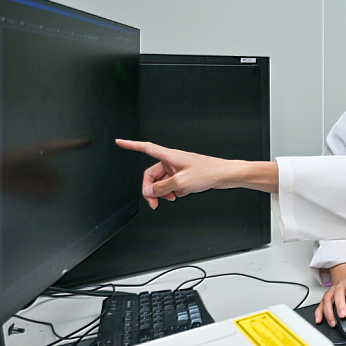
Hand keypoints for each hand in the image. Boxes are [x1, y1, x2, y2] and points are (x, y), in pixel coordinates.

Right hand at [115, 139, 277, 208]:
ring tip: (174, 197)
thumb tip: (151, 191)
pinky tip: (184, 193)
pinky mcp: (185, 174)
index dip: (131, 145)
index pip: (145, 148)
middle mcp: (172, 160)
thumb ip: (162, 188)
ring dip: (165, 192)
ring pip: (162, 182)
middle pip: (152, 175)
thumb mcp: (181, 183)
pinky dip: (175, 191)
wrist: (225, 175)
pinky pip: (172, 184)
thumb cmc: (208, 172)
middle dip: (152, 189)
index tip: (119, 142)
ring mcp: (178, 168)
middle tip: (155, 203)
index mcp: (169, 156)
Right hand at [315, 263, 345, 326]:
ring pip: (328, 299)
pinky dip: (319, 313)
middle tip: (343, 315)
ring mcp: (332, 291)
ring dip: (329, 311)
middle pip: (339, 293)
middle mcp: (341, 285)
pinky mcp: (326, 296)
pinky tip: (319, 320)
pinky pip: (320, 304)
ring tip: (333, 322)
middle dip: (340, 305)